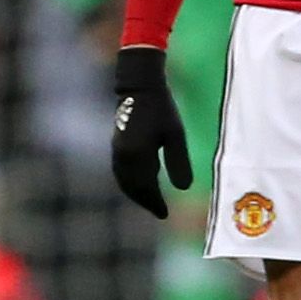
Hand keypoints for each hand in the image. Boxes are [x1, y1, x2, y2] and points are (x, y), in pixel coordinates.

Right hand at [111, 45, 193, 217]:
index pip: (146, 187)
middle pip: (132, 188)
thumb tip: (184, 189)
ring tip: (149, 201)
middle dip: (145, 201)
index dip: (155, 203)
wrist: (138, 85)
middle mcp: (123, 156)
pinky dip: (129, 183)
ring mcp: (117, 151)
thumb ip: (178, 162)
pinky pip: (120, 172)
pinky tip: (139, 183)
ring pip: (124, 181)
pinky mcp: (116, 145)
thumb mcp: (175, 135)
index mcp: (138, 155)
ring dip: (135, 193)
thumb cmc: (161, 108)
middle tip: (158, 211)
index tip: (165, 215)